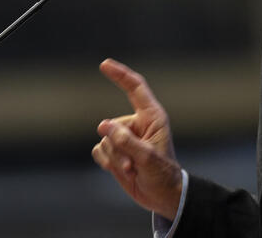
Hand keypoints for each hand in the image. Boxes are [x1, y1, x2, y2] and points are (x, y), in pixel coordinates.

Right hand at [92, 58, 182, 219]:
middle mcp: (137, 123)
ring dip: (115, 158)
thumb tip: (103, 125)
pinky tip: (122, 171)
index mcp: (152, 117)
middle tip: (134, 164)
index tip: (104, 64)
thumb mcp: (147, 158)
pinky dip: (108, 162)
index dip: (120, 74)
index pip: (135, 88)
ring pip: (104, 140)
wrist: (162, 196)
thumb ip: (125, 141)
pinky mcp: (115, 150)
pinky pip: (99, 150)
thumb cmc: (162, 174)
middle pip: (113, 124)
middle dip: (118, 147)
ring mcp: (125, 137)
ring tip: (132, 169)